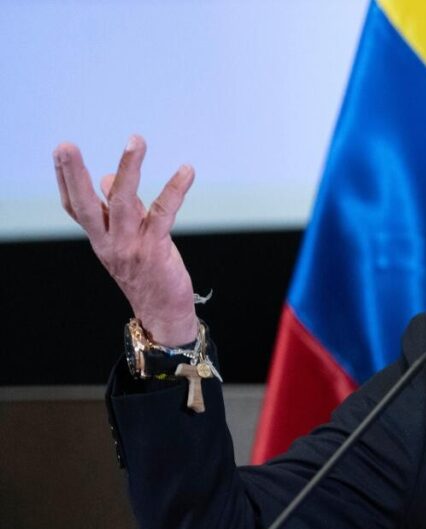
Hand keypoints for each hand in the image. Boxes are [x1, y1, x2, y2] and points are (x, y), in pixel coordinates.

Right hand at [54, 135, 198, 345]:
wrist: (164, 314)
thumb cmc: (148, 274)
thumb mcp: (128, 241)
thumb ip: (121, 210)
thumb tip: (108, 177)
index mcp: (101, 239)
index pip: (75, 207)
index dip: (66, 181)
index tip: (61, 153)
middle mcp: (110, 242)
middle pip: (85, 205)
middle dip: (73, 174)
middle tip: (66, 145)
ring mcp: (131, 246)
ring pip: (123, 202)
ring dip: (129, 169)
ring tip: (135, 141)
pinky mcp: (156, 248)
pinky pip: (164, 212)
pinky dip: (175, 189)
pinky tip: (187, 170)